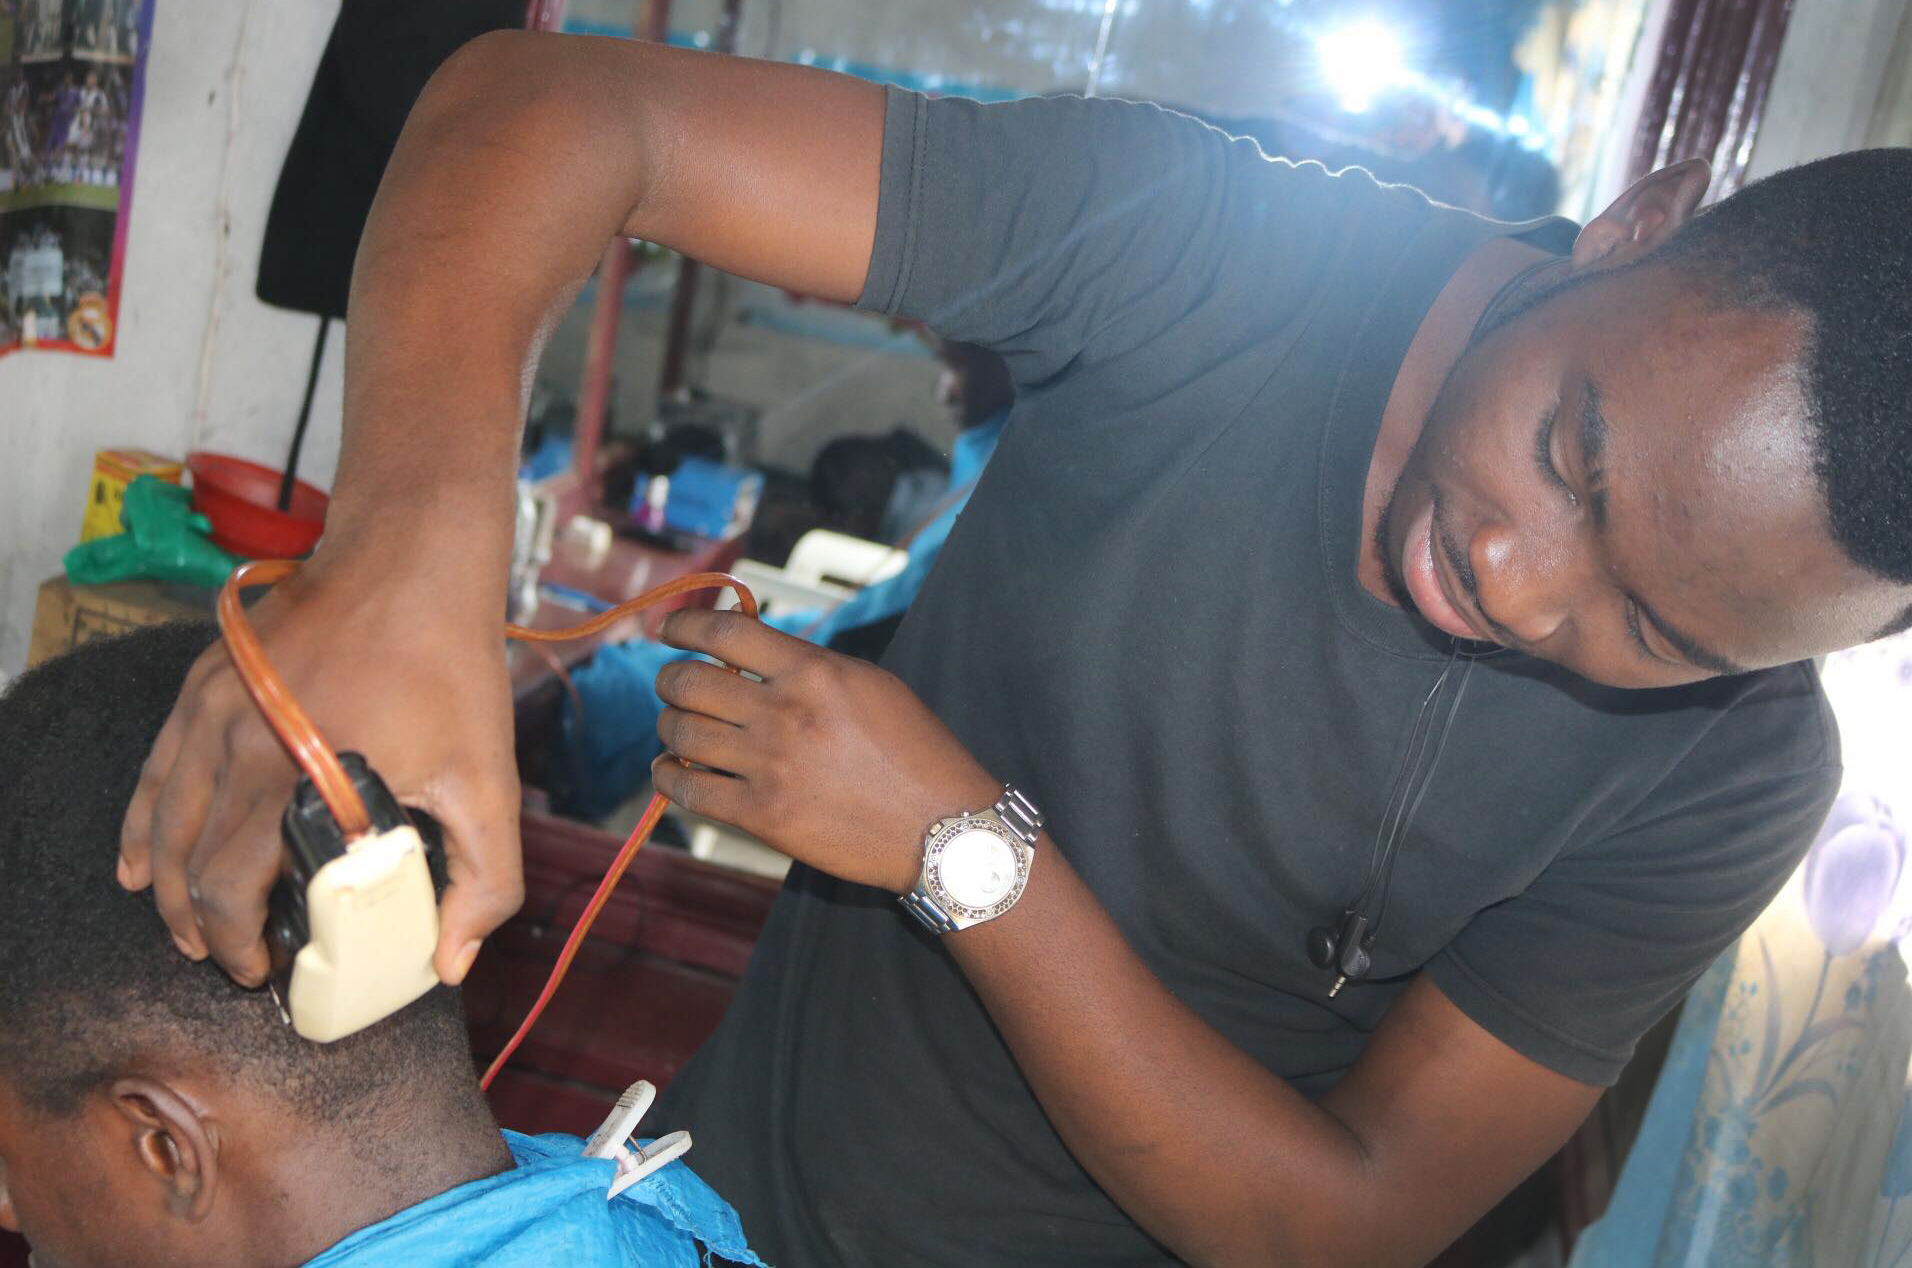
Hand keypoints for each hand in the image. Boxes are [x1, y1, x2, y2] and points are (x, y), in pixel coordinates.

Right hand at [117, 547, 523, 986]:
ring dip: (167, 884)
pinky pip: (156, 768)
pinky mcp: (203, 682)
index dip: (239, 944)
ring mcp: (211, 709)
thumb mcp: (489, 779)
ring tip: (186, 928)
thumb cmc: (450, 667)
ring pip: (161, 819)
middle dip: (202, 925)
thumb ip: (486, 879)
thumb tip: (452, 959)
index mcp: (298, 775)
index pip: (232, 888)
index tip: (264, 972)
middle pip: (189, 862)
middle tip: (233, 959)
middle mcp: (238, 743)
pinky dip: (145, 822)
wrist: (412, 559)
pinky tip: (141, 859)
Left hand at [651, 609, 998, 891]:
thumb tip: (748, 653)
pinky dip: (668, 777)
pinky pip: (687, 790)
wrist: (941, 828)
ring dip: (669, 727)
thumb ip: (807, 665)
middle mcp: (785, 713)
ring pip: (680, 733)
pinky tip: (672, 772)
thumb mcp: (868, 685)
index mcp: (814, 671)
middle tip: (672, 684)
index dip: (684, 625)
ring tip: (677, 729)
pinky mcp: (762, 816)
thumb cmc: (914, 752)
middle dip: (669, 679)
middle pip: (689, 681)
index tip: (668, 629)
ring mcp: (770, 766)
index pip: (724, 631)